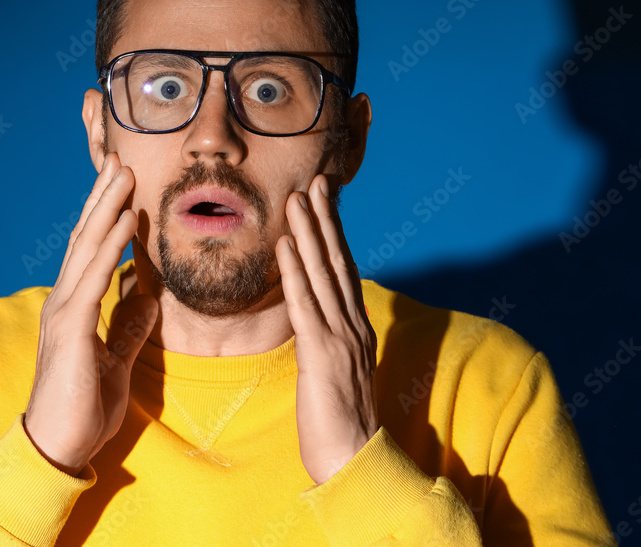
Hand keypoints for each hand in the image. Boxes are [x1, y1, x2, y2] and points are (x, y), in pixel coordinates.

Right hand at [24, 153, 157, 475]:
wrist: (57, 448)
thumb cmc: (82, 408)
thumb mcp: (115, 361)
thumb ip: (127, 328)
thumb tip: (147, 298)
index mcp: (75, 307)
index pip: (92, 251)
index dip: (107, 215)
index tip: (123, 185)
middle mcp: (64, 301)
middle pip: (87, 237)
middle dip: (104, 197)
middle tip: (120, 158)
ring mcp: (64, 312)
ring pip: (87, 248)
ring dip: (107, 207)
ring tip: (124, 173)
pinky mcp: (70, 329)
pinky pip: (93, 279)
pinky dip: (110, 247)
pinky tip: (125, 221)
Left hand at [275, 173, 378, 484]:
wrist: (353, 460)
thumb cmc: (339, 421)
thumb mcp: (337, 371)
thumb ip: (330, 340)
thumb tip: (316, 319)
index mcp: (356, 327)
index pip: (343, 269)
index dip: (333, 232)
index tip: (324, 201)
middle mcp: (353, 324)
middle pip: (337, 260)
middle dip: (325, 219)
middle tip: (315, 181)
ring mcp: (340, 337)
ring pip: (321, 273)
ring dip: (309, 232)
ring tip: (297, 197)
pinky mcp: (322, 353)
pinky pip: (305, 304)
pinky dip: (294, 271)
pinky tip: (284, 243)